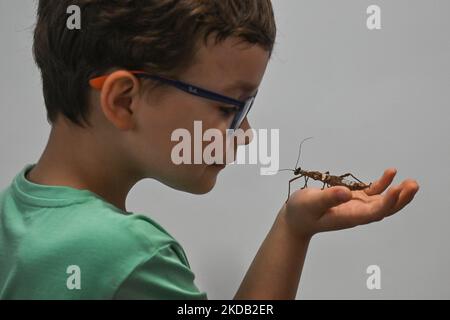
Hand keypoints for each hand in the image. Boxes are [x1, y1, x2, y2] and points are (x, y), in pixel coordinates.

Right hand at [281, 168, 419, 239]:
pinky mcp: (354, 200)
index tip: (397, 189)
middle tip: (413, 185)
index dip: (388, 202)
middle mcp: (357, 214)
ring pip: (383, 202)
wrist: (296, 219)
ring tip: (411, 182)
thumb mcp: (310, 203)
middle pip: (385, 209)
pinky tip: (390, 173)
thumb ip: (327, 198)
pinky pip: (373, 193)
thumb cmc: (301, 212)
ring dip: (398, 193)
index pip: (374, 212)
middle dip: (401, 199)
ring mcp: (357, 207)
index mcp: (349, 217)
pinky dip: (383, 184)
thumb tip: (346, 193)